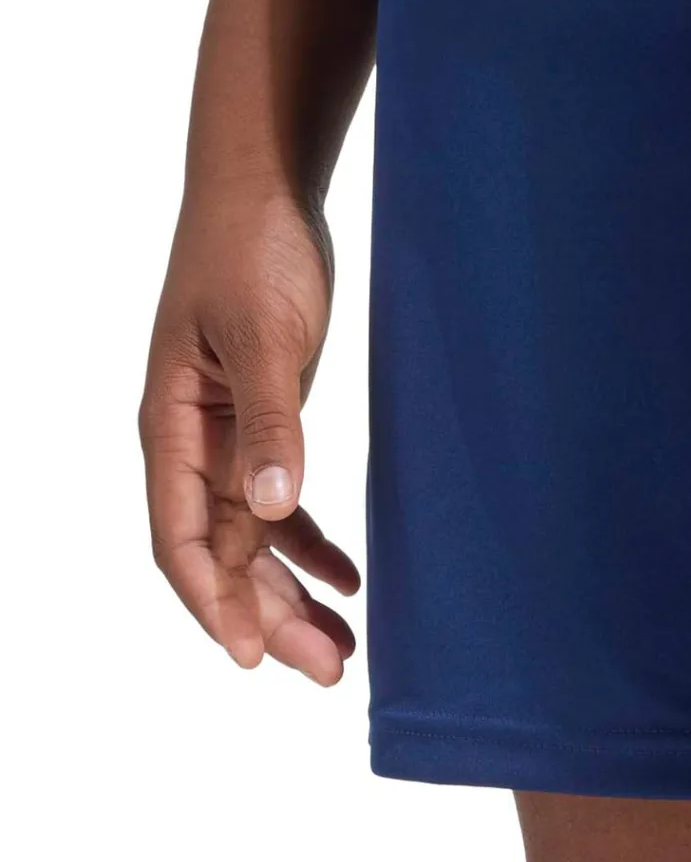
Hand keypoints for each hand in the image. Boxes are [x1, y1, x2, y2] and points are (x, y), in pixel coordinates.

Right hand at [140, 190, 358, 683]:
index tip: (250, 658)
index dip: (212, 602)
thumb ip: (270, 420)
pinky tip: (348, 577)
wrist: (265, 191)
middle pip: (223, 554)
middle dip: (267, 616)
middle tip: (327, 669)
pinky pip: (281, 501)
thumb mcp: (264, 337)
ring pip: (254, 537)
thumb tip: (273, 507)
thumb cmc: (250, 251)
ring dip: (292, 593)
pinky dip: (311, 543)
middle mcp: (191, 443)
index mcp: (170, 428)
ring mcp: (228, 434)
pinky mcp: (267, 418)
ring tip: (343, 647)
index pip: (182, 540)